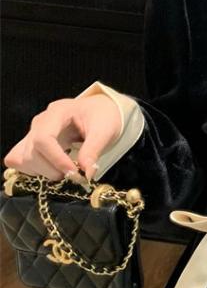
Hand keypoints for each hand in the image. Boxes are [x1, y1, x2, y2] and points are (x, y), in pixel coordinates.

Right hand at [5, 88, 119, 182]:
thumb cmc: (102, 117)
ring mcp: (34, 133)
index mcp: (58, 113)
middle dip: (52, 170)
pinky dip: (33, 170)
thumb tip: (86, 173)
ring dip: (43, 172)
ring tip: (64, 171)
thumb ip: (93, 151)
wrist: (99, 111)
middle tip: (74, 175)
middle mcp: (41, 122)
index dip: (56, 160)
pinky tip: (51, 169)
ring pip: (24, 158)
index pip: (43, 138)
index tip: (75, 173)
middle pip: (31, 152)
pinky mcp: (32, 144)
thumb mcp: (104, 130)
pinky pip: (19, 160)